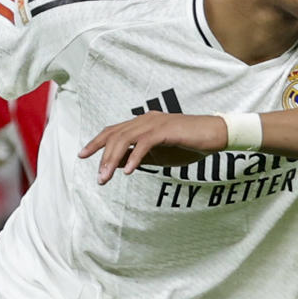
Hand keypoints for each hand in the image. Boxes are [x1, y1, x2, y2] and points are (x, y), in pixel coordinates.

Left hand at [78, 113, 226, 184]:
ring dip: (113, 160)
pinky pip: (144, 144)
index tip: (82, 155)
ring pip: (125, 139)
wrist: (214, 135)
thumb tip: (116, 164)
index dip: (96, 142)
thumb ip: (137, 156)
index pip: (113, 131)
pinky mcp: (165, 130)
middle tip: (98, 178)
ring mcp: (154, 123)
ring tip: (106, 178)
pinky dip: (134, 157)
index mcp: (142, 124)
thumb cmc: (189, 144)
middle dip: (102, 156)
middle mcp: (145, 120)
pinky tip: (129, 172)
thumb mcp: (158, 155)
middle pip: (114, 135)